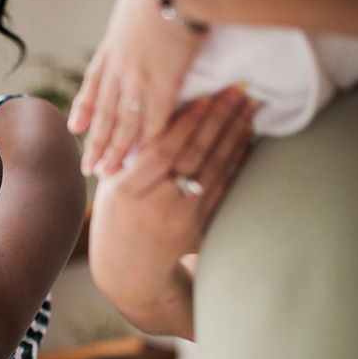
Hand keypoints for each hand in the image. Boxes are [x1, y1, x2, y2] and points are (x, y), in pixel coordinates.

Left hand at [69, 0, 207, 176]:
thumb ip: (141, 13)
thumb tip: (148, 9)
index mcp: (114, 44)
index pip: (93, 83)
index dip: (85, 107)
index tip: (74, 127)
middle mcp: (120, 64)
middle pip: (103, 111)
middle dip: (95, 141)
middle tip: (87, 167)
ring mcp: (138, 75)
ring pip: (122, 122)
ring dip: (115, 149)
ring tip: (107, 172)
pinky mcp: (163, 81)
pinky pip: (153, 118)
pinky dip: (148, 139)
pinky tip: (143, 156)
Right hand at [89, 87, 254, 334]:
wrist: (128, 268)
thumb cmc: (115, 215)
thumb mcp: (110, 185)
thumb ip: (129, 154)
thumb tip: (153, 109)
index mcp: (126, 191)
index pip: (160, 151)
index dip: (184, 124)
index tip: (202, 96)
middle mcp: (155, 204)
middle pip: (192, 156)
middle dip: (217, 120)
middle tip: (236, 91)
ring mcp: (181, 217)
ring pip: (213, 169)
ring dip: (233, 134)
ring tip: (247, 107)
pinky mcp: (200, 226)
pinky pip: (223, 187)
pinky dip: (236, 159)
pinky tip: (246, 138)